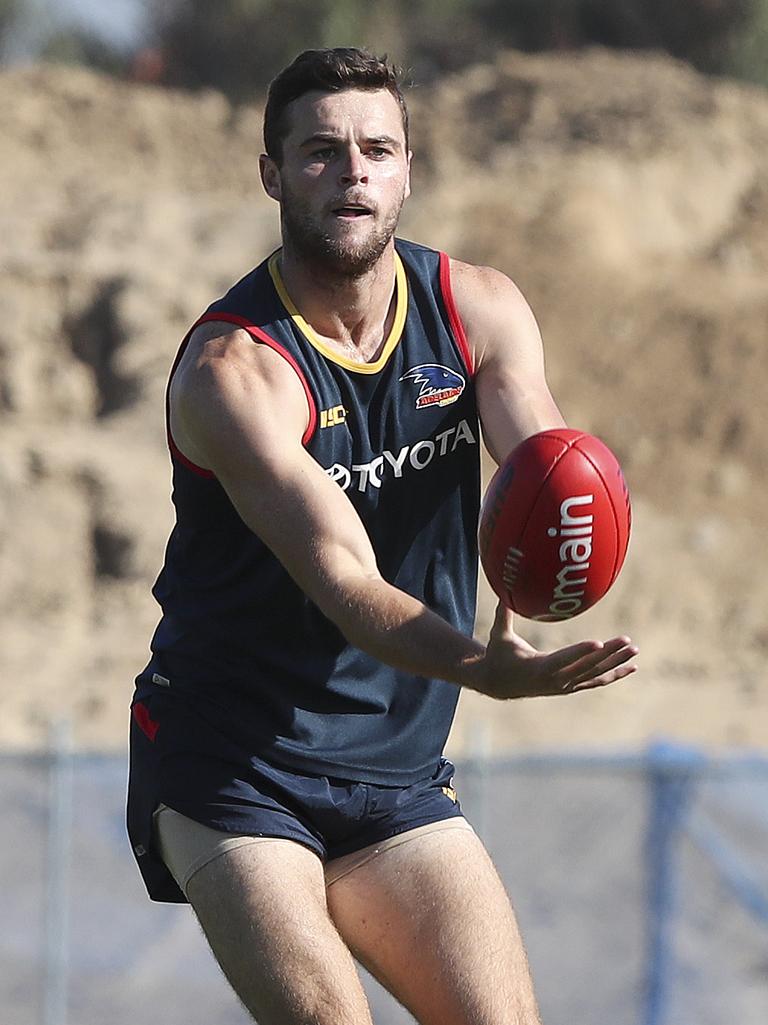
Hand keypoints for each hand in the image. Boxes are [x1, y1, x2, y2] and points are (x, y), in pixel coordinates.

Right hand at [471, 604, 637, 699]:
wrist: (499, 683)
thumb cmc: (499, 655)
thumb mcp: (499, 636)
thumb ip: (503, 615)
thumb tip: (504, 592)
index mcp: (539, 668)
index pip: (564, 660)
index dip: (581, 652)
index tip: (599, 643)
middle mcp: (556, 680)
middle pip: (587, 666)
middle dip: (608, 654)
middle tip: (627, 640)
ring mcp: (566, 686)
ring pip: (595, 674)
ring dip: (616, 662)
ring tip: (634, 650)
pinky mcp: (571, 687)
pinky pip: (596, 681)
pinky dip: (614, 674)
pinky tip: (631, 667)